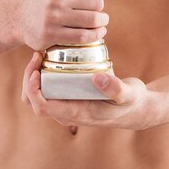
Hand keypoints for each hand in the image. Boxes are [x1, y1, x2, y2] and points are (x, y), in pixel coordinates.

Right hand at [20, 0, 117, 50]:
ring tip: (100, 21)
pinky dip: (96, 35)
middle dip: (99, 8)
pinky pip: (84, 36)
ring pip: (93, 20)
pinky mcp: (51, 34)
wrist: (21, 16)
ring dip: (101, 22)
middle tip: (93, 9)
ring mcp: (53, 16)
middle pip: (97, 3)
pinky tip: (98, 32)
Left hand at [22, 51, 152, 130]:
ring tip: (41, 54)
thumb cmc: (133, 103)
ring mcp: (70, 104)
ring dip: (34, 76)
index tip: (37, 69)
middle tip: (37, 55)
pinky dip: (45, 73)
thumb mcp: (128, 95)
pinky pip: (50, 88)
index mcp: (77, 114)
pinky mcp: (73, 96)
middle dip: (29, 79)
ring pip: (40, 95)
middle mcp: (69, 112)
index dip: (33, 90)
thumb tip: (97, 77)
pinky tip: (52, 55)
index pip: (42, 107)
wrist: (139, 110)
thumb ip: (116, 89)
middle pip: (34, 101)